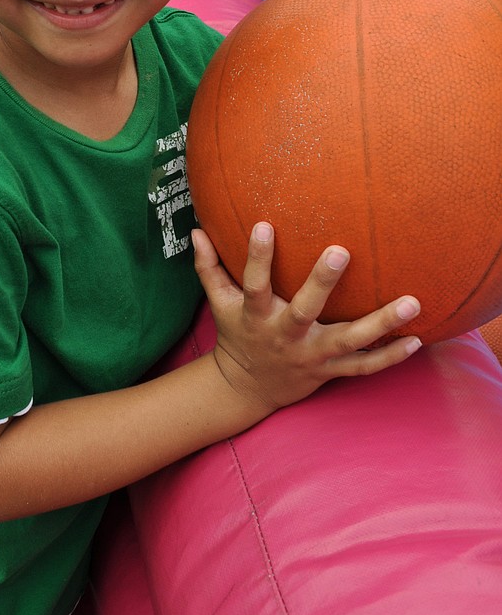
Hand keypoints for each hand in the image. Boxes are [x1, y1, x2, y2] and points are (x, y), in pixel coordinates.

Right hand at [192, 223, 420, 414]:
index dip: (257, 257)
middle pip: (304, 310)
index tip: (264, 225)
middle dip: (322, 283)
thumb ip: (208, 268)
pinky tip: (417, 340)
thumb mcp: (219, 304)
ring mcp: (312, 356)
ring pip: (348, 341)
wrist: (247, 389)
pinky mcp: (330, 371)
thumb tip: (196, 230)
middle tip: (341, 250)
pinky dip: (390, 357)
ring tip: (411, 302)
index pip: (254, 284)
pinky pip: (364, 368)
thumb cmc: (236, 335)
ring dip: (381, 324)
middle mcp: (286, 336)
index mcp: (257, 316)